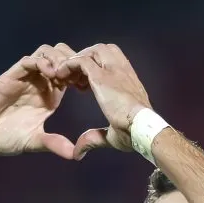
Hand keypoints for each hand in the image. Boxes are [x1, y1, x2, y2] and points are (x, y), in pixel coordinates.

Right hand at [0, 43, 77, 157]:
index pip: (71, 74)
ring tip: (65, 75)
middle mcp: (39, 83)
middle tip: (80, 76)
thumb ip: (53, 144)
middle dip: (73, 62)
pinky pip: (28, 61)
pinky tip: (50, 74)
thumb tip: (74, 155)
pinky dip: (41, 62)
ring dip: (58, 59)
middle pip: (62, 56)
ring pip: (46, 53)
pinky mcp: (11, 76)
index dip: (82, 75)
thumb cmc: (5, 138)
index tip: (90, 85)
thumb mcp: (34, 142)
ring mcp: (25, 78)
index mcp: (50, 95)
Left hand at [49, 43, 152, 159]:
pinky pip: (81, 60)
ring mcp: (113, 71)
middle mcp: (123, 72)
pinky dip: (69, 65)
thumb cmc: (135, 134)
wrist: (143, 128)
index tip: (84, 88)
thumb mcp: (112, 135)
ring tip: (66, 77)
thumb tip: (78, 152)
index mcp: (129, 82)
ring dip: (77, 60)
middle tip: (74, 79)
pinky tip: (60, 77)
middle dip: (86, 59)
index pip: (113, 61)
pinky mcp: (102, 76)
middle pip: (102, 50)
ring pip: (92, 51)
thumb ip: (94, 138)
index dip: (96, 69)